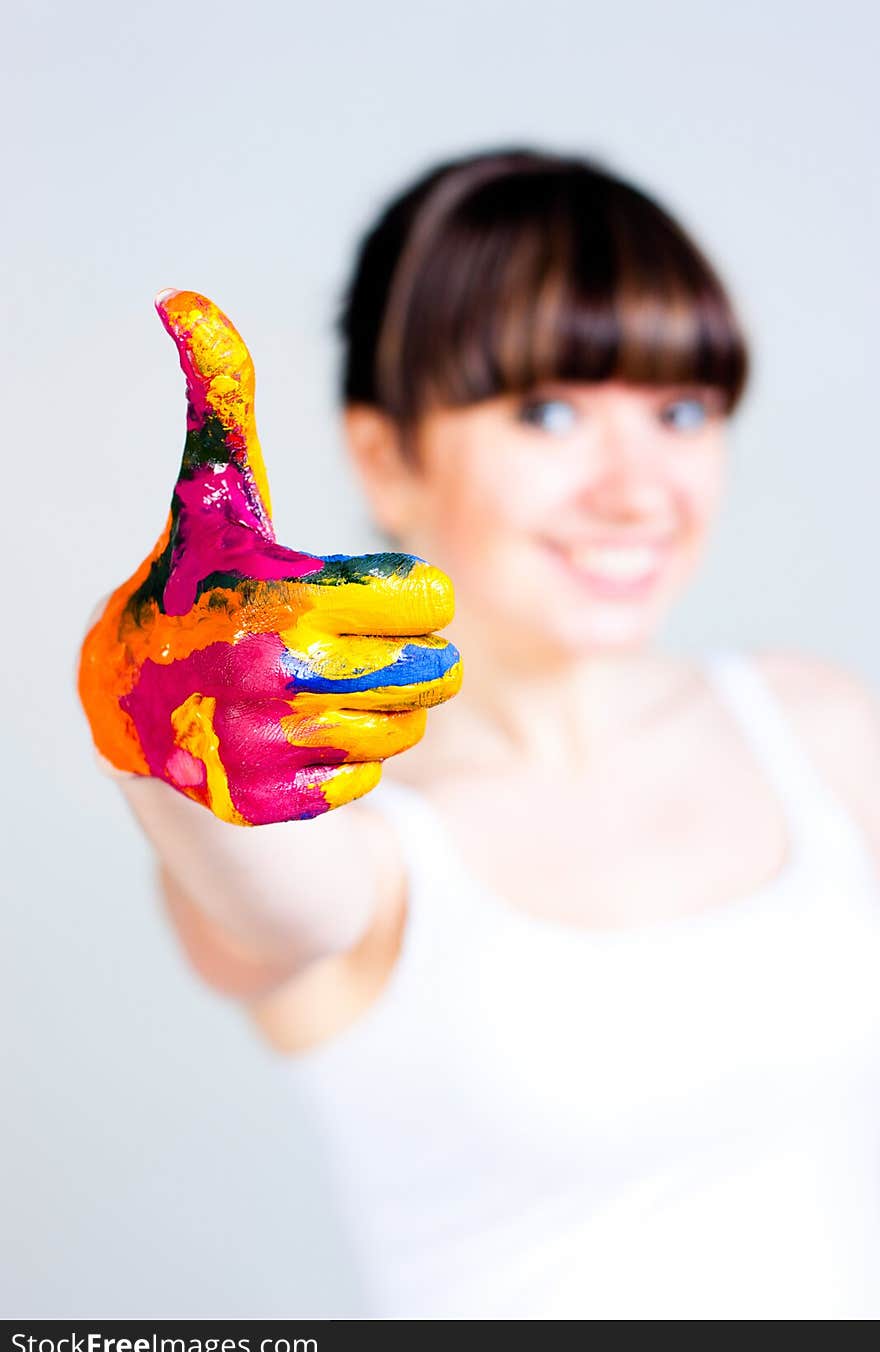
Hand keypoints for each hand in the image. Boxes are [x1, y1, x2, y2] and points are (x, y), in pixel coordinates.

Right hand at [78, 289, 460, 824]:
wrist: (131, 708)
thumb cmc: (192, 591)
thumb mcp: (212, 500)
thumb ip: (220, 409)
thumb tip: (184, 298)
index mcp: (278, 590)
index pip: (422, 602)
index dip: (414, 602)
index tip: (391, 602)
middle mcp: (268, 671)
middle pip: (427, 673)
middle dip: (418, 664)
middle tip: (389, 656)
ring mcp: (260, 744)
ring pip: (399, 732)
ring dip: (392, 714)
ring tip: (356, 696)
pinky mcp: (257, 803)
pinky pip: (358, 785)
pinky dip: (349, 764)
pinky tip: (315, 739)